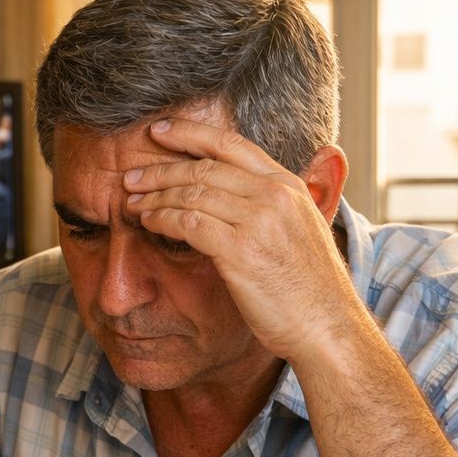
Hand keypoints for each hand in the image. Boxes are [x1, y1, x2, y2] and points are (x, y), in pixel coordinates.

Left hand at [121, 118, 363, 361]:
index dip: (189, 133)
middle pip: (203, 168)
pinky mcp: (241, 250)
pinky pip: (188, 223)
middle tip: (131, 176)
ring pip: (191, 194)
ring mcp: (259, 221)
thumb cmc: (307, 288)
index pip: (231, 144)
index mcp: (288, 185)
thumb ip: (271, 206)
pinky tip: (148, 222)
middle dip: (160, 170)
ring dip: (155, 196)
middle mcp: (274, 195)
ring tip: (132, 202)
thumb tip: (235, 197)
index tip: (159, 131)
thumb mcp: (298, 231)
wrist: (326, 326)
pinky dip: (162, 219)